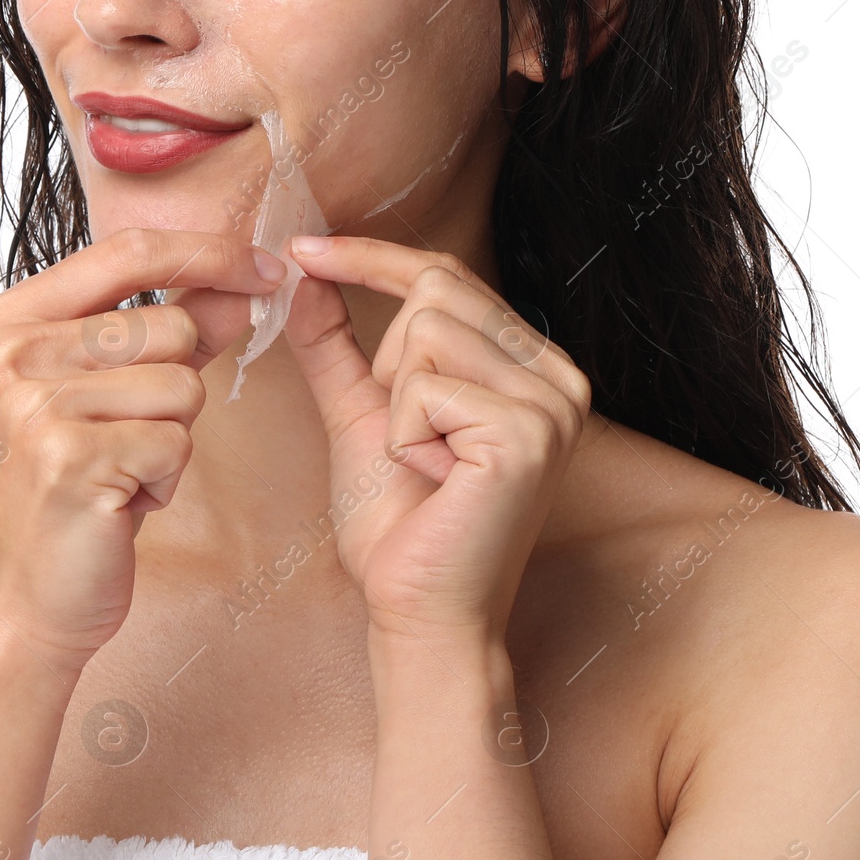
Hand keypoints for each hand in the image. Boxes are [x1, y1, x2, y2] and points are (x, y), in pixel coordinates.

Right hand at [0, 229, 285, 671]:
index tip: (267, 269)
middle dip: (181, 385)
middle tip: (129, 438)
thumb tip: (246, 282)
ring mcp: (34, 404)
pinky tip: (118, 504)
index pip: (130, 250)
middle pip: (171, 325)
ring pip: (182, 383)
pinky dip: (165, 479)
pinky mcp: (67, 457)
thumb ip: (171, 331)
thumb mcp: (105, 395)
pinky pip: (175, 441)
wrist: (15, 608)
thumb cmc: (62, 495)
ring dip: (172, 437)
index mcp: (10, 320)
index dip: (210, 254)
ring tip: (118, 472)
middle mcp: (12, 352)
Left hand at [283, 236, 590, 645]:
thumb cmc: (400, 525)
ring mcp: (551, 402)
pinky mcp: (528, 433)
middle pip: (434, 287)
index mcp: (528, 363)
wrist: (419, 612)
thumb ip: (336, 345)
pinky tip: (436, 481)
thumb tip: (306, 275)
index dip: (370, 256)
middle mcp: (557, 374)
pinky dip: (405, 435)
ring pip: (426, 329)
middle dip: (387, 360)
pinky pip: (425, 386)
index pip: (445, 272)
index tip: (302, 247)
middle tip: (407, 437)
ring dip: (397, 403)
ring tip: (427, 461)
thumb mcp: (360, 414)